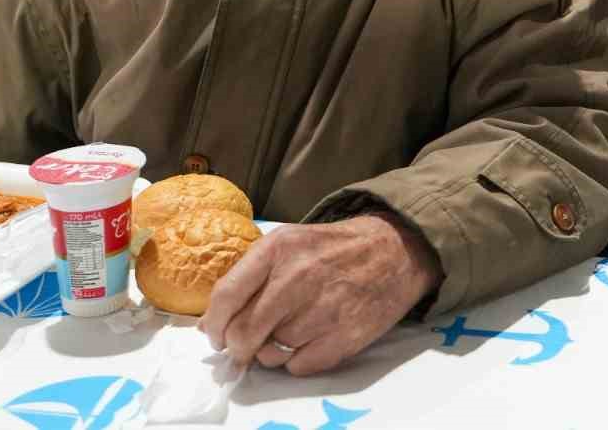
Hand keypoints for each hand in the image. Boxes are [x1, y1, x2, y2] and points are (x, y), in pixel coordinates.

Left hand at [199, 211, 443, 376]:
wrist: (394, 251)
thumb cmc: (334, 249)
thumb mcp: (290, 241)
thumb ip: (250, 274)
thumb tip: (213, 323)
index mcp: (278, 249)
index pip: (226, 297)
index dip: (214, 324)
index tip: (216, 334)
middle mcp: (296, 278)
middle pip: (243, 334)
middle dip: (238, 346)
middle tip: (247, 344)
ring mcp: (321, 310)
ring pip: (269, 355)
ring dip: (271, 352)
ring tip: (291, 331)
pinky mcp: (343, 336)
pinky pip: (297, 367)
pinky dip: (297, 360)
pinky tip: (311, 338)